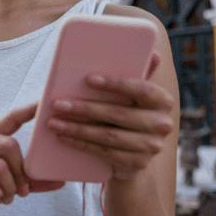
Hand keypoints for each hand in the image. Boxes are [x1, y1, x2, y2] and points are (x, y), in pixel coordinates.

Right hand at [0, 102, 64, 215]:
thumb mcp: (7, 184)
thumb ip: (30, 181)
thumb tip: (60, 181)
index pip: (11, 118)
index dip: (29, 110)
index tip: (44, 103)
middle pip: (10, 145)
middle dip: (21, 172)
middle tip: (23, 191)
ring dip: (9, 186)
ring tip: (7, 197)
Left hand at [44, 52, 175, 181]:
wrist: (133, 154)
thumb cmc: (127, 113)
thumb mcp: (132, 95)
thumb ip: (138, 73)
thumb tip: (153, 51)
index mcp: (163, 100)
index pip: (142, 88)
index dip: (116, 84)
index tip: (88, 79)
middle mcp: (162, 124)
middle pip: (118, 114)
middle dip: (84, 109)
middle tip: (57, 104)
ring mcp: (151, 146)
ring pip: (108, 135)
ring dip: (77, 129)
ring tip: (53, 122)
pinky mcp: (137, 163)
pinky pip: (104, 152)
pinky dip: (81, 144)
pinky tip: (63, 137)